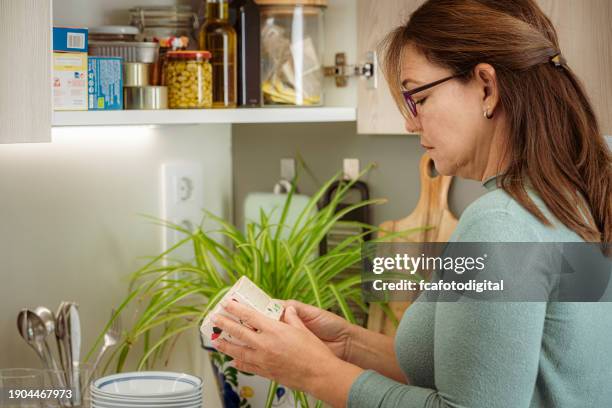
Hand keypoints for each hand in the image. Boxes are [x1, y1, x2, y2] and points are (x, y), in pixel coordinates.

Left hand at [210, 299, 343, 393]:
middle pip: (239, 332)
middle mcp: (265, 345)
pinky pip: (248, 366)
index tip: (226, 304)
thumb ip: (292, 318)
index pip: (249, 316)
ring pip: (238, 352)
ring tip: (216, 342)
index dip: (235, 309)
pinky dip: (239, 363)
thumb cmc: (314, 353)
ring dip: (225, 346)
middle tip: (214, 319)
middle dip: (224, 325)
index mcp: (274, 330)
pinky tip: (234, 361)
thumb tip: (287, 309)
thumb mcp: (303, 329)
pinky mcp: (266, 372)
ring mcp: (264, 360)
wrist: (319, 375)